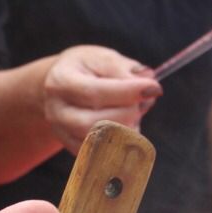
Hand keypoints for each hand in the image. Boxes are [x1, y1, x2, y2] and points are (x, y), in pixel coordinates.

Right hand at [43, 46, 161, 152]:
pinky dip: (121, 144)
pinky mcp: (72, 148)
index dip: (127, 92)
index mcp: (61, 81)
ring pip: (98, 142)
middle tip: (143, 102)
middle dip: (128, 114)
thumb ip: (123, 69)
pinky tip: (129, 128)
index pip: (94, 92)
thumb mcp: (101, 57)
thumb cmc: (85, 69)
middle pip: (94, 123)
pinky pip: (100, 155)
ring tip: (135, 114)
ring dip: (126, 130)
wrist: (58, 87)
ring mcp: (62, 133)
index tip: (154, 88)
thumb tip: (148, 83)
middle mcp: (56, 111)